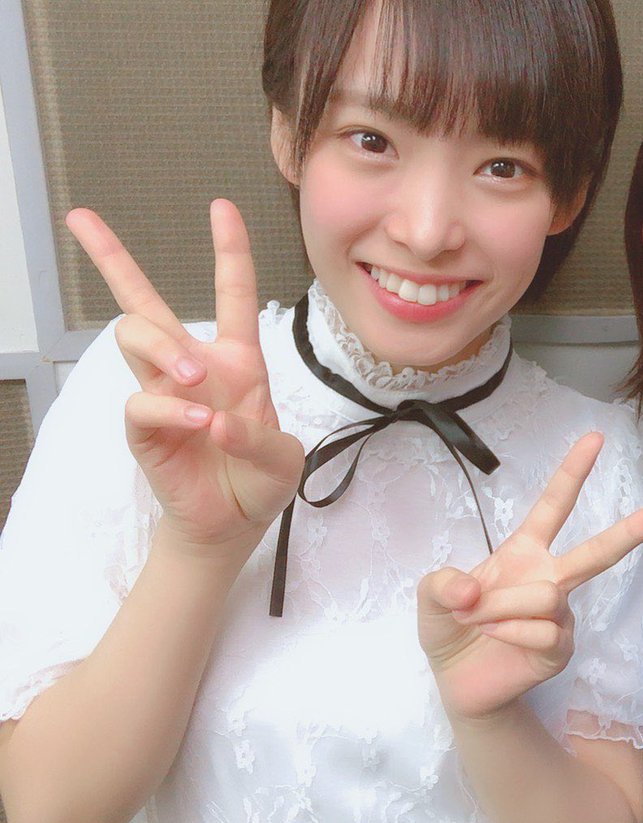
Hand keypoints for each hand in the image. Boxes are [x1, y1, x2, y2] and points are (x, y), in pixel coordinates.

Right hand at [66, 200, 303, 551]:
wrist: (235, 525)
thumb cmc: (260, 480)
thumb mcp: (285, 458)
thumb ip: (261, 437)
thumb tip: (214, 419)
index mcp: (238, 362)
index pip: (231, 294)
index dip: (229, 250)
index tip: (220, 206)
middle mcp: (194, 368)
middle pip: (142, 301)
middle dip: (111, 257)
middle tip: (85, 220)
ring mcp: (164, 394)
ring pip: (135, 336)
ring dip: (163, 347)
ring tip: (195, 378)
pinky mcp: (145, 428)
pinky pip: (142, 402)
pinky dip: (171, 410)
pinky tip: (199, 425)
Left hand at [418, 433, 642, 720]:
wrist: (460, 685)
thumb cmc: (452, 630)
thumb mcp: (432, 599)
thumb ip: (442, 583)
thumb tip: (473, 590)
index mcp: (525, 552)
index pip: (553, 505)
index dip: (572, 471)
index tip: (595, 437)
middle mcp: (550, 578)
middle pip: (597, 550)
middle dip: (634, 529)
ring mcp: (560, 615)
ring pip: (546, 595)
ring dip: (503, 606)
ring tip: (478, 619)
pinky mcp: (561, 648)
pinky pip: (544, 630)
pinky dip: (510, 632)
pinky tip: (496, 639)